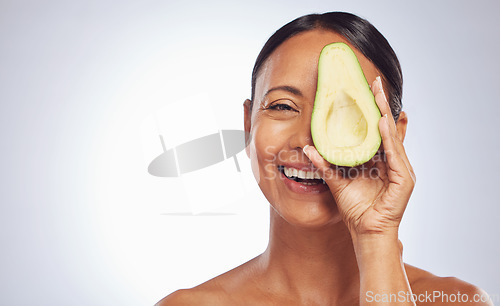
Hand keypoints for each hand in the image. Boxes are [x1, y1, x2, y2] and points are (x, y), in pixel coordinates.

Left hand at [304, 76, 415, 235]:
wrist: (366, 232)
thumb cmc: (356, 209)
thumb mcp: (337, 181)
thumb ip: (324, 164)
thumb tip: (307, 149)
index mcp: (378, 160)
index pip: (375, 130)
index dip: (370, 110)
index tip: (364, 90)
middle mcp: (391, 161)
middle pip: (386, 127)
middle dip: (381, 104)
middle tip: (375, 82)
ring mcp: (400, 169)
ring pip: (392, 136)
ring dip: (385, 114)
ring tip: (379, 95)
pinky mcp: (404, 179)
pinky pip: (395, 154)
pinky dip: (389, 138)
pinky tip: (382, 123)